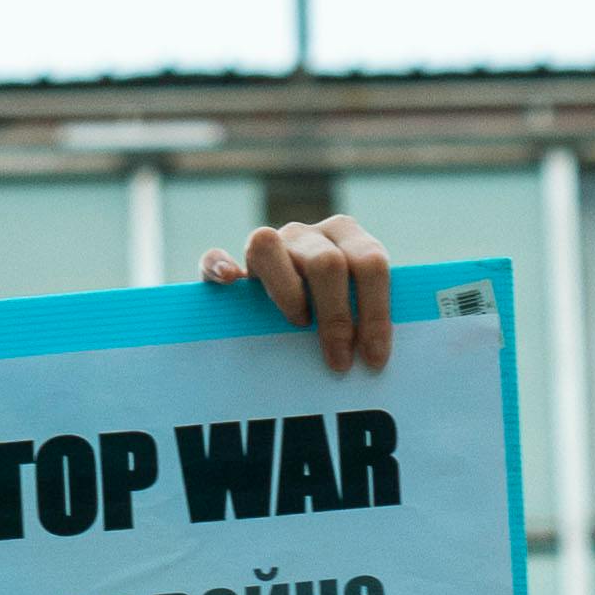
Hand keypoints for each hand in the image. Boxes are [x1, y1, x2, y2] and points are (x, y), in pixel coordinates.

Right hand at [200, 214, 393, 370]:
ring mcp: (268, 244)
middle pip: (327, 262)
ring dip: (287, 292)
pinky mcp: (226, 263)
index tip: (374, 358)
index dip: (375, 312)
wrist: (280, 308)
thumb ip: (368, 315)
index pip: (370, 263)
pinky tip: (231, 280)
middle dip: (337, 316)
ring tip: (298, 324)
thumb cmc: (330, 317)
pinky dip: (219, 266)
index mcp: (346, 236)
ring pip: (268, 246)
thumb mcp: (357, 308)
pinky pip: (214, 258)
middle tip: (339, 360)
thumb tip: (380, 358)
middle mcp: (306, 234)